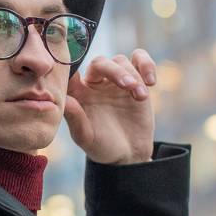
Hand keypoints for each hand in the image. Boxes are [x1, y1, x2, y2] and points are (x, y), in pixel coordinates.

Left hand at [62, 49, 156, 164]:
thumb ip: (75, 119)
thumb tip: (64, 100)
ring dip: (133, 75)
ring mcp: (115, 80)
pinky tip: (151, 82)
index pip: (72, 72)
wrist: (128, 154)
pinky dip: (147, 64)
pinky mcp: (136, 80)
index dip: (77, 65)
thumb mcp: (86, 137)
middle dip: (115, 71)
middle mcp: (94, 82)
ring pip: (121, 61)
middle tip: (128, 85)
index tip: (84, 74)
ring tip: (141, 97)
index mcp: (77, 92)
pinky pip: (139, 60)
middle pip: (100, 63)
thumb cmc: (102, 146)